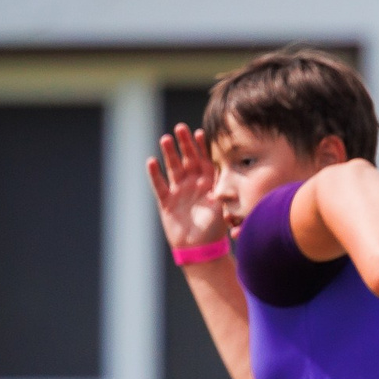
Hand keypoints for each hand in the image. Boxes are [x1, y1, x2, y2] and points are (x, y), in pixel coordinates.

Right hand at [147, 124, 227, 253]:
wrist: (201, 249)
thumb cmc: (215, 229)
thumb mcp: (222, 206)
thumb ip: (223, 189)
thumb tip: (226, 172)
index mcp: (208, 184)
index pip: (205, 160)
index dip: (202, 147)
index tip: (200, 132)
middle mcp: (193, 184)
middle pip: (187, 159)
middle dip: (184, 144)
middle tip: (180, 128)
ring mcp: (179, 191)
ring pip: (173, 168)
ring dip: (169, 154)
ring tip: (166, 139)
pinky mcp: (166, 202)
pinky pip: (159, 185)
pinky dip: (155, 174)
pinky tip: (152, 161)